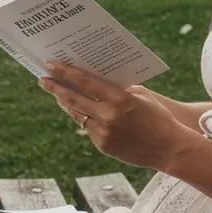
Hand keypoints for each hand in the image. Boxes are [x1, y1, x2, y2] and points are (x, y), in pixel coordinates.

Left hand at [39, 62, 183, 168]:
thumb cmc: (157, 116)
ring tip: (56, 92)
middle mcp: (108, 116)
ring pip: (77, 114)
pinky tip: (78, 110)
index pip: (86, 82)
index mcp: (119, 99)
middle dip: (55, 88)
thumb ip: (118, 88)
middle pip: (74, 99)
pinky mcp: (103, 145)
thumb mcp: (140, 95)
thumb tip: (95, 79)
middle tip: (42, 79)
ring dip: (65, 103)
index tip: (51, 65)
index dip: (66, 72)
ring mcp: (104, 133)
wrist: (169, 148)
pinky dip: (84, 117)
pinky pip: (88, 127)